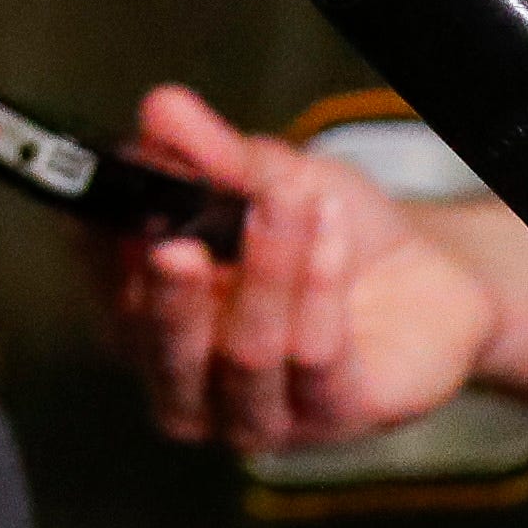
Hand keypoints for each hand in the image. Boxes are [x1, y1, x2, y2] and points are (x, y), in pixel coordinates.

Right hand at [83, 85, 503, 454]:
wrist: (427, 274)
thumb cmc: (327, 229)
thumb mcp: (267, 177)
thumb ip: (212, 154)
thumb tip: (160, 109)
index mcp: (152, 319)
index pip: (105, 293)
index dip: (99, 255)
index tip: (116, 204)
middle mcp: (194, 380)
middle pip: (160, 352)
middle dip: (169, 298)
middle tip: (177, 245)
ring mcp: (263, 411)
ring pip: (246, 355)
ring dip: (265, 273)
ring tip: (284, 201)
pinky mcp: (335, 418)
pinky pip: (317, 359)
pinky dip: (319, 286)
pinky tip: (328, 230)